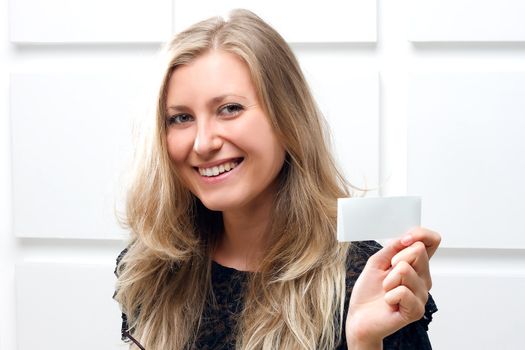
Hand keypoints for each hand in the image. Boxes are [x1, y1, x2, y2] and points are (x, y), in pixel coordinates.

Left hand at [345, 227, 440, 348]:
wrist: (360, 316)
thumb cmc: (369, 290)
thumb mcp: (377, 262)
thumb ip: (392, 248)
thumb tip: (406, 237)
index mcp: (416, 265)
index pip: (432, 241)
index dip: (421, 234)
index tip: (404, 240)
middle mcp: (423, 278)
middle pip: (419, 251)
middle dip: (395, 258)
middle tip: (386, 274)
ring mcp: (422, 295)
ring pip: (406, 270)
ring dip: (388, 280)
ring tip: (386, 290)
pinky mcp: (416, 310)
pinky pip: (402, 291)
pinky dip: (389, 295)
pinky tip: (389, 302)